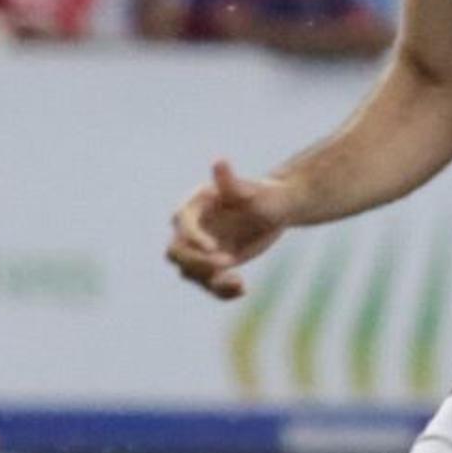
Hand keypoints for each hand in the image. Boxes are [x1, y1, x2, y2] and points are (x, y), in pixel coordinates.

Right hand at [167, 160, 292, 301]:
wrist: (275, 209)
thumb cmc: (263, 194)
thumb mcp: (251, 191)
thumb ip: (231, 182)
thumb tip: (219, 161)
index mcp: (194, 207)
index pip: (182, 224)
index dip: (194, 237)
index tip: (214, 248)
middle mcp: (190, 229)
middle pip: (176, 252)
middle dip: (196, 262)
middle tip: (227, 263)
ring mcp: (199, 250)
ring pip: (189, 272)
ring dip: (210, 281)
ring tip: (238, 283)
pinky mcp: (213, 265)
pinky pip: (209, 284)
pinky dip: (222, 291)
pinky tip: (242, 289)